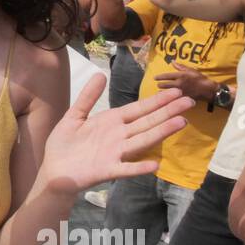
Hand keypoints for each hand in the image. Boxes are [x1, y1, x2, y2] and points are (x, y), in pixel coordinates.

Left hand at [38, 78, 193, 192]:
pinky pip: (126, 169)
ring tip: (180, 123)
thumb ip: (88, 97)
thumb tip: (100, 74)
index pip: (139, 109)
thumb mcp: (75, 116)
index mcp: (112, 122)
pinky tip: (154, 165)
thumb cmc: (65, 144)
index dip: (157, 100)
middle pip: (147, 122)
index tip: (177, 91)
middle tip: (190, 101)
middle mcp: (118, 136)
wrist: (54, 169)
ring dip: (160, 132)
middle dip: (167, 112)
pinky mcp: (107, 170)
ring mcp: (115, 153)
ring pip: (142, 140)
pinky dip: (139, 167)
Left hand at [153, 62, 217, 102]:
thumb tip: (172, 61)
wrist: (207, 90)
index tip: (155, 78)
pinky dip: (168, 97)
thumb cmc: (200, 78)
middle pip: (164, 85)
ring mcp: (180, 91)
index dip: (159, 77)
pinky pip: (172, 98)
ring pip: (167, 92)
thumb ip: (180, 66)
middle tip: (158, 84)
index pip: (166, 76)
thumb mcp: (191, 70)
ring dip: (162, 92)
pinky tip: (166, 98)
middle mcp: (179, 83)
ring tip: (159, 91)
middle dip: (160, 85)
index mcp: (180, 76)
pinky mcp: (182, 98)